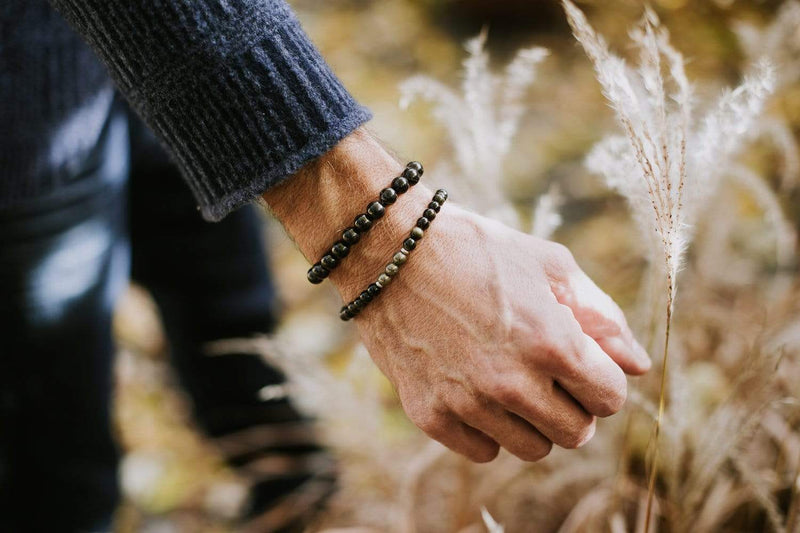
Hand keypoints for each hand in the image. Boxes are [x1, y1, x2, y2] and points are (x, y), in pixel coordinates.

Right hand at [262, 128, 649, 461]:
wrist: (390, 250)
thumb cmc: (477, 249)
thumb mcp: (549, 264)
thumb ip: (602, 316)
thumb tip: (639, 366)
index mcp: (552, 343)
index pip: (610, 399)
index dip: (602, 380)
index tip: (582, 362)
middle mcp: (512, 382)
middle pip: (576, 434)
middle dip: (574, 406)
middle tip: (550, 374)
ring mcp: (468, 403)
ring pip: (532, 448)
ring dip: (533, 420)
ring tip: (511, 380)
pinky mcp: (430, 414)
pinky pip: (483, 451)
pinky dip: (488, 429)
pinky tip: (477, 390)